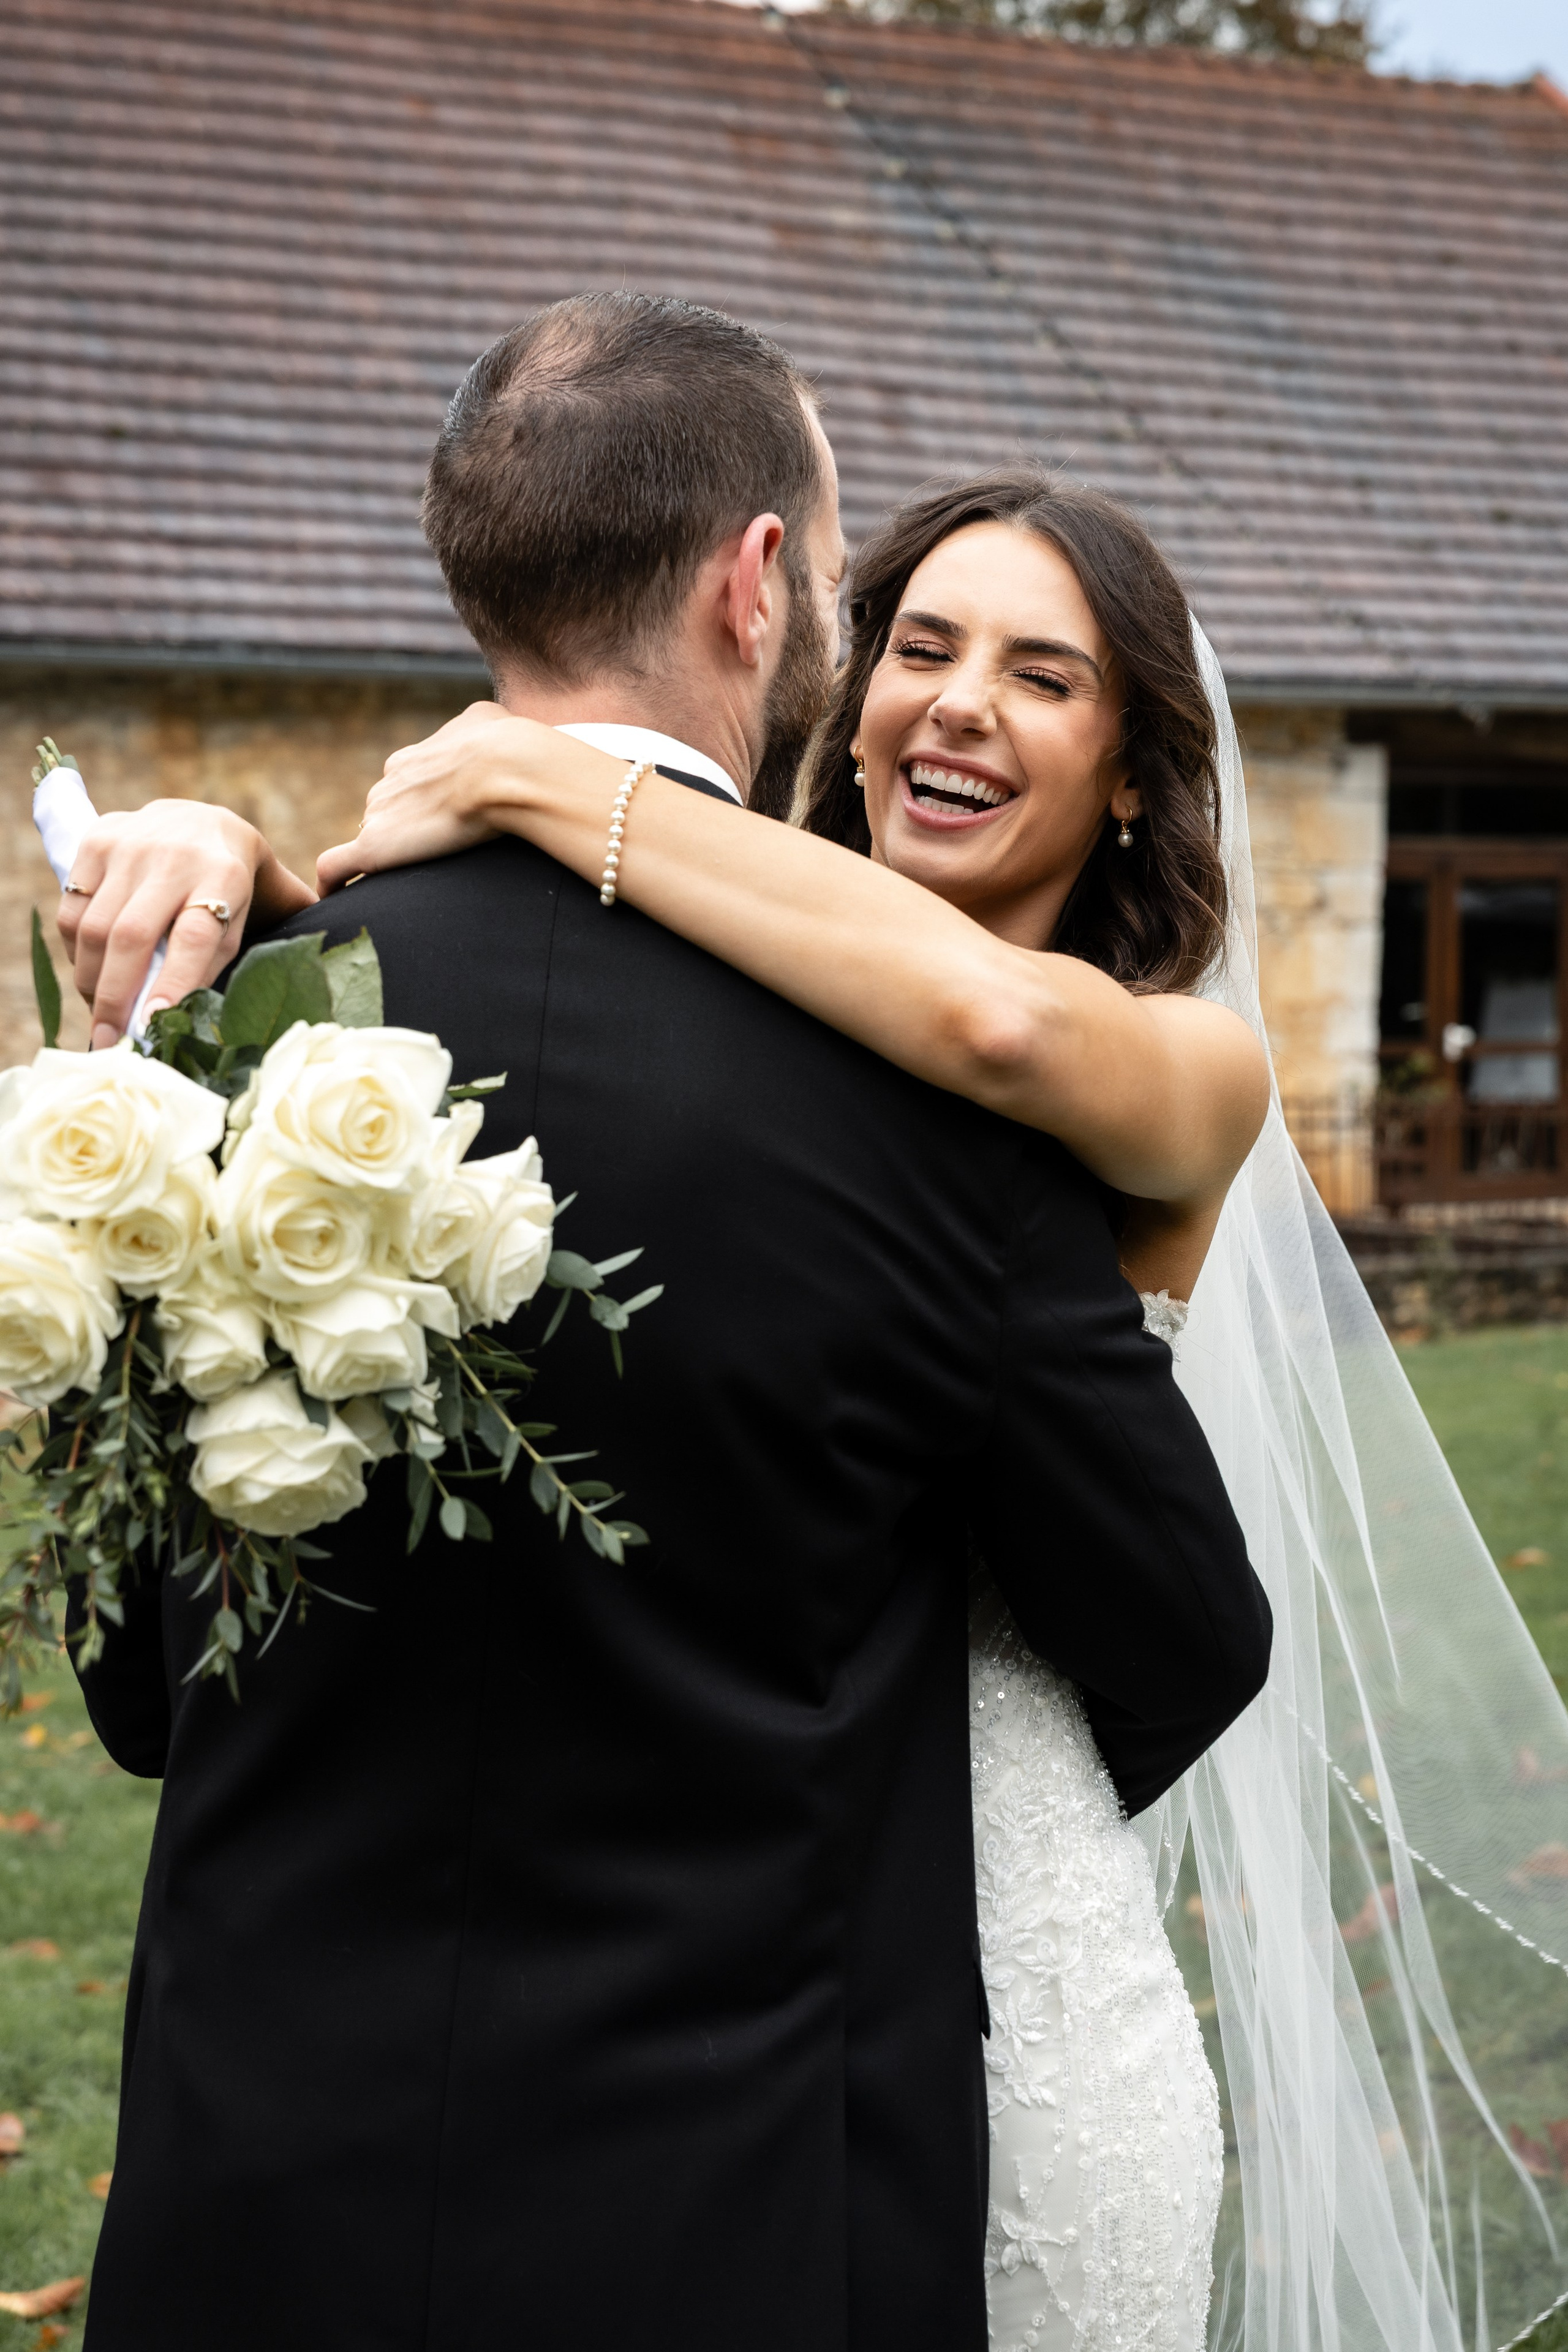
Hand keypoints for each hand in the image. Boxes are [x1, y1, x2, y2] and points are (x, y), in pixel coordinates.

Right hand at [57, 801, 314, 1047]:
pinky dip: (75, 951)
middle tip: (111, 1040)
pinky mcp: (97, 841)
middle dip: (117, 996)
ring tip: (101, 1012)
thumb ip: (245, 958)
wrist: (203, 819)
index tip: (153, 1025)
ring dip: (92, 981)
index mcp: (225, 875)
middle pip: (134, 936)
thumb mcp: (258, 913)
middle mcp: (176, 855)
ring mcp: (131, 845)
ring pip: (95, 927)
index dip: (173, 984)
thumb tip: (214, 1021)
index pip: (195, 936)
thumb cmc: (235, 885)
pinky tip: (91, 971)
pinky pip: (72, 910)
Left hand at [315, 702, 523, 893]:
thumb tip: (480, 730)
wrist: (502, 770)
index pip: (403, 787)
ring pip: (372, 838)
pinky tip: (334, 900)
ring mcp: (377, 815)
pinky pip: (335, 868)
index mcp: (410, 760)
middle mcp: (387, 784)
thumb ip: (472, 727)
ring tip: (414, 881)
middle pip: (386, 814)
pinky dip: (332, 885)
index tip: (443, 825)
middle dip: (406, 833)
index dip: (420, 808)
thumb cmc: (504, 747)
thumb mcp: (486, 720)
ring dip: (388, 856)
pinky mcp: (373, 847)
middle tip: (440, 855)